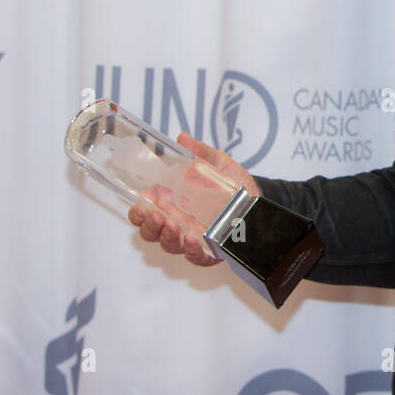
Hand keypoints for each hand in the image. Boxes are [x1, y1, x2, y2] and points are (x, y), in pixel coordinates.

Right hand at [127, 132, 260, 267]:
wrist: (256, 196)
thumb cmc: (230, 180)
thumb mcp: (216, 162)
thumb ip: (200, 152)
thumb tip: (183, 138)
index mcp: (170, 200)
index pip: (144, 211)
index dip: (137, 212)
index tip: (141, 205)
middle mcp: (176, 220)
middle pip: (151, 232)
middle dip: (149, 226)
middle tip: (157, 216)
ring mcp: (191, 236)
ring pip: (169, 245)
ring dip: (168, 237)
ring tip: (175, 226)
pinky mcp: (208, 250)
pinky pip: (195, 257)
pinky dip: (191, 251)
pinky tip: (193, 240)